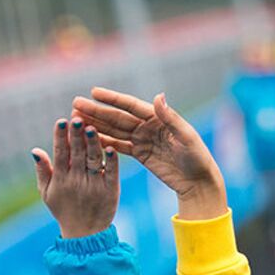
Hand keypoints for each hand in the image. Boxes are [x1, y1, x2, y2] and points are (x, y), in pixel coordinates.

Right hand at [31, 114, 118, 238]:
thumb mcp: (47, 193)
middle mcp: (77, 181)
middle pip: (77, 154)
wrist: (85, 234)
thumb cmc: (64, 209)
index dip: (60, 138)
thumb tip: (35, 149)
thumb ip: (42, 171)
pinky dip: (111, 160)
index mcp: (61, 180)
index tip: (61, 121)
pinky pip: (111, 173)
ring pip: (93, 160)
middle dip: (76, 136)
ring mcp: (94, 185)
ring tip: (91, 127)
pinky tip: (111, 147)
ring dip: (92, 143)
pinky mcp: (111, 190)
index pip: (60, 154)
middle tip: (77, 118)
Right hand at [74, 88, 227, 219]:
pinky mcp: (141, 154)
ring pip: (115, 131)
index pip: (131, 105)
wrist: (199, 183)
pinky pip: (119, 146)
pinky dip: (105, 142)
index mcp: (159, 118)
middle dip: (97, 111)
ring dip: (96, 125)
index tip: (93, 91)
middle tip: (75, 105)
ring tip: (76, 120)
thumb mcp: (185, 137)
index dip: (112, 98)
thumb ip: (170, 118)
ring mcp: (144, 140)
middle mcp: (149, 126)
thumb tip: (158, 96)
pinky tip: (89, 139)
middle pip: (118, 117)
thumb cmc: (197, 158)